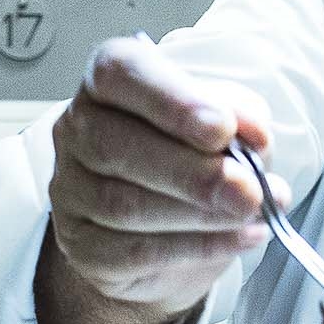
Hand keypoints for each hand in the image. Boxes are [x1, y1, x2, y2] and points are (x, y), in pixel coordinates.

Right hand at [38, 36, 274, 323]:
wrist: (169, 234)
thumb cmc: (194, 159)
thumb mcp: (226, 123)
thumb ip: (238, 118)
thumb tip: (252, 135)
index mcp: (108, 81)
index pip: (119, 72)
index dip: (171, 101)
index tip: (223, 129)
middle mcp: (78, 129)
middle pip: (114, 146)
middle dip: (192, 172)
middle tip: (250, 190)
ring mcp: (71, 191)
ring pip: (122, 205)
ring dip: (199, 214)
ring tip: (253, 214)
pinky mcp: (81, 246)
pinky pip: (131, 251)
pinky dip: (195, 247)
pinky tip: (238, 238)